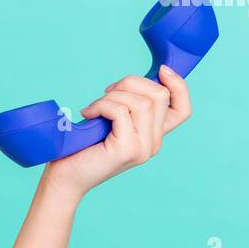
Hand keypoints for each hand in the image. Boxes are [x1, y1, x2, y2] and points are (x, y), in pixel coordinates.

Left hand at [40, 65, 192, 199]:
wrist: (65, 178)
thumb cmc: (83, 147)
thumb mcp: (112, 122)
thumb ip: (128, 107)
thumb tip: (133, 81)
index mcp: (153, 136)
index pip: (183, 110)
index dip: (179, 86)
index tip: (162, 70)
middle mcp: (153, 144)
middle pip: (160, 96)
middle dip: (131, 83)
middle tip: (107, 92)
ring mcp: (143, 148)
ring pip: (142, 102)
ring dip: (114, 95)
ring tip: (95, 106)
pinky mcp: (127, 149)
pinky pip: (120, 111)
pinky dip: (101, 105)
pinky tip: (88, 113)